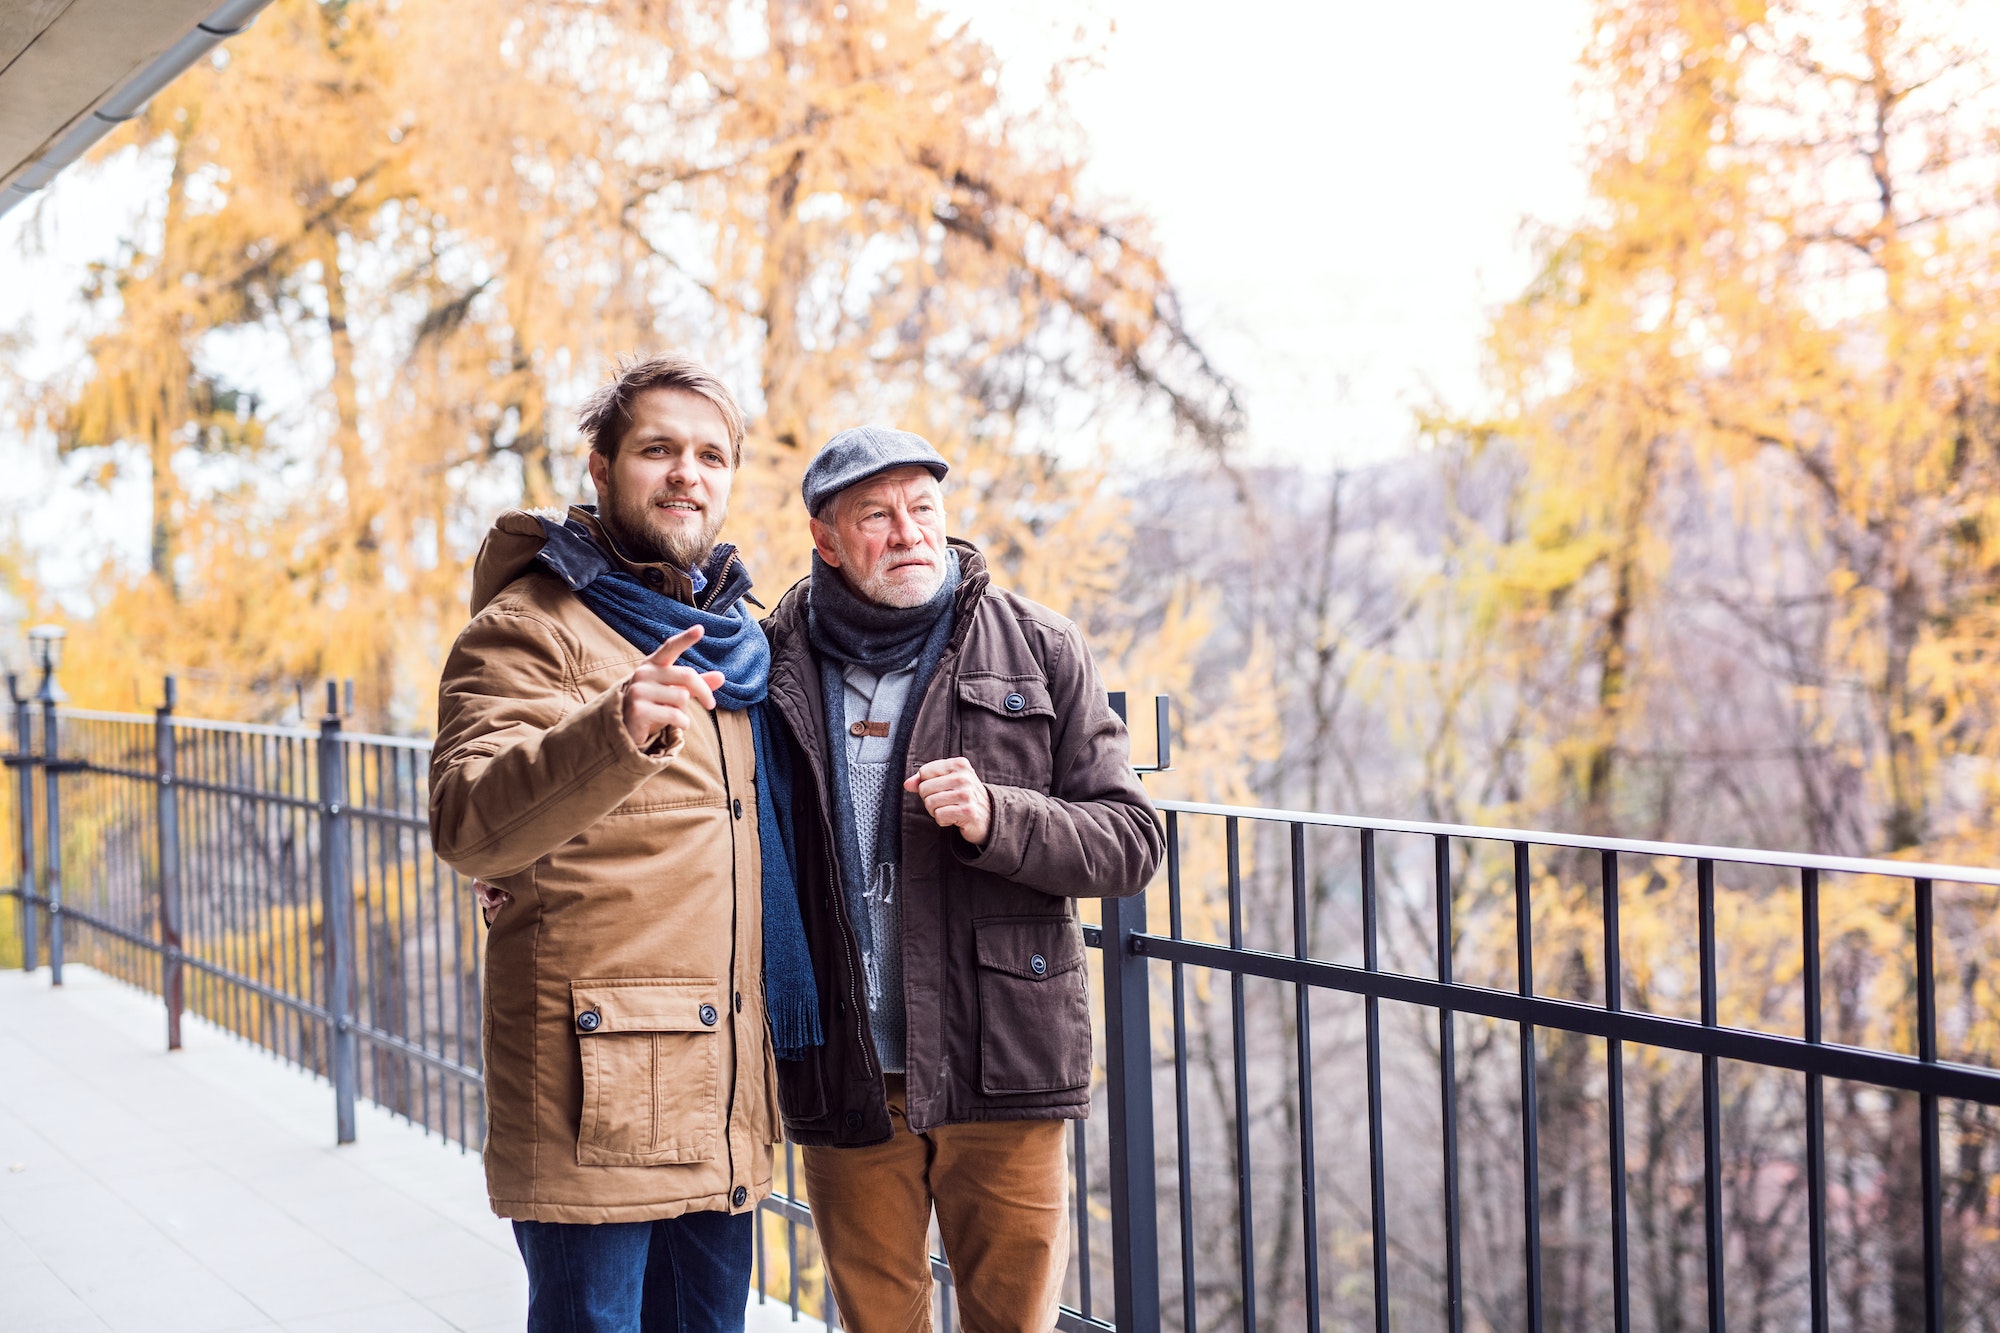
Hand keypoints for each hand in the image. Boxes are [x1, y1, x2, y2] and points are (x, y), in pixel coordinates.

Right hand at [622, 625, 725, 748]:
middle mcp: (643, 673)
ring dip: (686, 711)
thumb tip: (721, 677)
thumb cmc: (655, 706)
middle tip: (711, 704)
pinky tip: (677, 725)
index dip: (685, 638)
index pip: (670, 647)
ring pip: (682, 697)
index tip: (700, 629)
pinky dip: (683, 723)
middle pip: (687, 675)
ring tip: (674, 714)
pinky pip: (675, 715)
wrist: (627, 729)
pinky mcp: (638, 710)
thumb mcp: (675, 691)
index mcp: (653, 664)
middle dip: (704, 692)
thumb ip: (697, 684)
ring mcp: (638, 690)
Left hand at [905, 757, 992, 845]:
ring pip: (929, 803)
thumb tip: (907, 784)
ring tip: (949, 809)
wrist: (990, 816)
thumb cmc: (965, 796)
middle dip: (929, 799)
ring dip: (935, 811)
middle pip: (924, 788)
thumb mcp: (948, 781)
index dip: (926, 783)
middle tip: (944, 802)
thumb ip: (925, 779)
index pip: (924, 771)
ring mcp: (966, 794)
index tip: (940, 788)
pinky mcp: (967, 811)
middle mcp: (964, 777)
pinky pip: (939, 816)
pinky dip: (943, 820)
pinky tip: (953, 818)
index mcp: (959, 764)